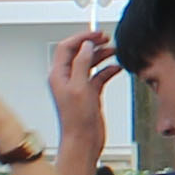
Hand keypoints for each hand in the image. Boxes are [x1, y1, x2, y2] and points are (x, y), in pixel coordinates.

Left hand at [46, 27, 117, 172]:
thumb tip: (86, 46)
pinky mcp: (89, 94)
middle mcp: (67, 79)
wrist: (82, 141)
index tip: (96, 33)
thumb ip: (82, 64)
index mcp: (58, 75)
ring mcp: (78, 86)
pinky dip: (108, 70)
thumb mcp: (80, 87)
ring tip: (114, 51)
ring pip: (90, 63)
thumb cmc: (76, 120)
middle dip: (92, 44)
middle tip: (106, 38)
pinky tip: (116, 68)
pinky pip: (98, 76)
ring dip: (102, 56)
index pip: (67, 47)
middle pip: (79, 53)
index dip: (81, 37)